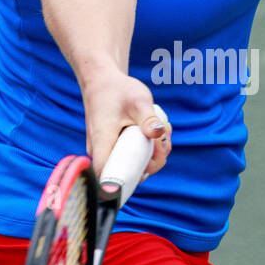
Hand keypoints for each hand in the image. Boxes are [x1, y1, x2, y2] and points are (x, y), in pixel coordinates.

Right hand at [81, 72, 170, 194]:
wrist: (102, 82)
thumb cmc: (117, 90)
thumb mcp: (138, 101)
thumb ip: (149, 118)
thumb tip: (158, 132)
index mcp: (102, 142)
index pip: (107, 176)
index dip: (125, 183)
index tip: (147, 169)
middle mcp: (100, 152)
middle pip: (126, 174)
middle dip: (151, 164)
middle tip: (164, 143)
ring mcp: (106, 151)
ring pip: (132, 166)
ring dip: (152, 155)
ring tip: (163, 131)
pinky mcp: (114, 149)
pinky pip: (132, 157)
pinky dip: (147, 150)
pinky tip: (156, 133)